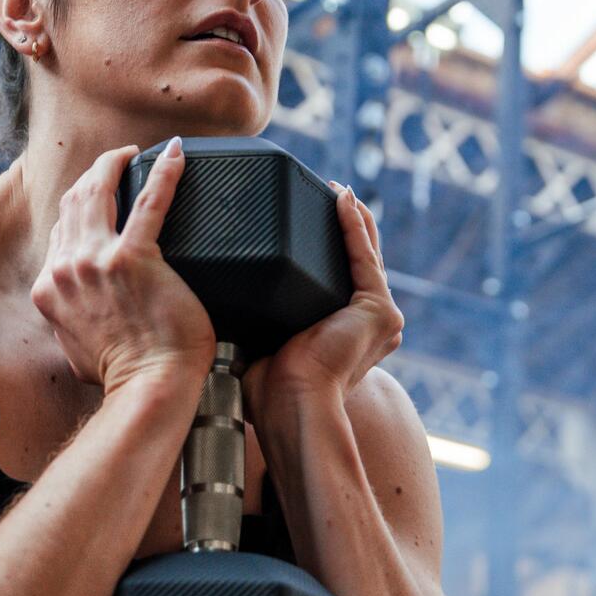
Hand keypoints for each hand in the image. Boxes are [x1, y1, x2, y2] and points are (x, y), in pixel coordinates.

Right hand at [30, 139, 215, 393]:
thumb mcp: (76, 352)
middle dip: (93, 174)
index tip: (97, 197)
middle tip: (117, 162)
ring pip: (98, 191)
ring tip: (134, 152)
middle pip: (73, 202)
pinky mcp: (134, 257)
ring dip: (115, 163)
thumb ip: (74, 327)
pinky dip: (164, 172)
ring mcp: (97, 260)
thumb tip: (85, 326)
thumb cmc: (122, 377)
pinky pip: (150, 200)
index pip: (59, 232)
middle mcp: (66, 268)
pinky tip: (176, 153)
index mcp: (50, 289)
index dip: (77, 208)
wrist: (148, 386)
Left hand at [242, 183, 402, 414]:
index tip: (306, 218)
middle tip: (322, 192)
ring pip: (366, 253)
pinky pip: (363, 256)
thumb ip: (253, 321)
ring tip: (333, 188)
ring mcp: (380, 317)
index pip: (341, 279)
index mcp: (348, 334)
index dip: (329, 247)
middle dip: (342, 226)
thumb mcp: (261, 343)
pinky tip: (340, 199)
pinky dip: (351, 225)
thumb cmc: (269, 392)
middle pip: (358, 261)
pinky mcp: (378, 310)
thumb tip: (214, 300)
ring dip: (351, 217)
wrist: (289, 407)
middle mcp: (372, 325)